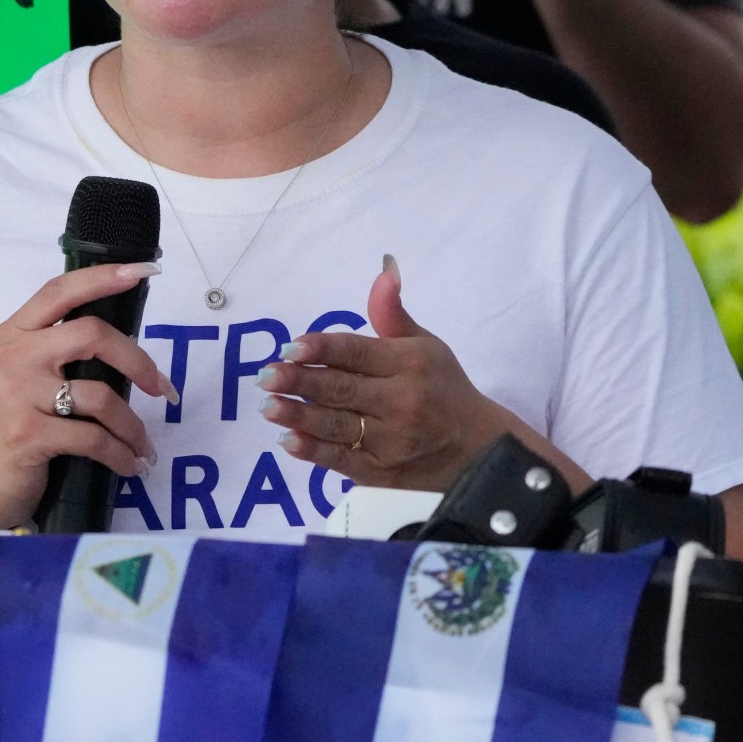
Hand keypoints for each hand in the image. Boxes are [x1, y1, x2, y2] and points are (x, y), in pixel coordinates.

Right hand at [0, 261, 174, 528]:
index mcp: (14, 333)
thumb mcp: (27, 377)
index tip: (144, 270)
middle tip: (163, 390)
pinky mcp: (28, 435)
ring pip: (100, 396)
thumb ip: (59, 352)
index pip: (60, 291)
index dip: (103, 277)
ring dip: (133, 426)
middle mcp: (13, 356)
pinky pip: (94, 439)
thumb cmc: (15, 425)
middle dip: (138, 362)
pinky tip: (131, 464)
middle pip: (92, 334)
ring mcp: (18, 395)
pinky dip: (121, 454)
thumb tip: (125, 342)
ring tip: (144, 445)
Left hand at [256, 256, 498, 489]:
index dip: (322, 348)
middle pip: (341, 388)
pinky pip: (341, 460)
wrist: (477, 452)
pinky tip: (288, 440)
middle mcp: (401, 401)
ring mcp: (390, 441)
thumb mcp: (426, 345)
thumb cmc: (442, 389)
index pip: (357, 352)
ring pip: (337, 425)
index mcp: (409, 363)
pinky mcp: (380, 472)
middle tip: (266, 376)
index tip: (290, 347)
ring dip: (298, 415)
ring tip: (268, 405)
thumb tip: (384, 269)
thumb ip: (392, 314)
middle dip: (300, 381)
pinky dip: (313, 451)